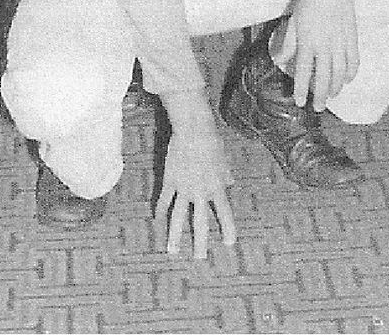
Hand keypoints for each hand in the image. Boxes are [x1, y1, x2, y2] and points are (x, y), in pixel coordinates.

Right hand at [156, 118, 236, 258]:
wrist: (193, 128)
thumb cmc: (212, 141)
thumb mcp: (224, 159)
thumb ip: (226, 175)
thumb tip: (231, 184)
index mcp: (216, 186)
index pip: (224, 213)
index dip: (227, 228)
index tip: (229, 243)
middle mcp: (200, 191)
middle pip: (199, 222)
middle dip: (200, 242)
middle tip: (199, 258)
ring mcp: (183, 187)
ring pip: (178, 217)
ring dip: (175, 235)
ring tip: (173, 251)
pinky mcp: (170, 180)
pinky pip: (164, 200)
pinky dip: (160, 211)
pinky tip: (157, 222)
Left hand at [276, 0, 359, 111]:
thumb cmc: (310, 0)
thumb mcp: (294, 20)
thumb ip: (288, 42)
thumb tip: (279, 59)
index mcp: (308, 41)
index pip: (303, 71)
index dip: (301, 89)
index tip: (300, 102)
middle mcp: (325, 45)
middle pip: (323, 77)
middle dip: (320, 96)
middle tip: (318, 108)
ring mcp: (340, 43)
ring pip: (340, 72)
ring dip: (335, 87)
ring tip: (331, 96)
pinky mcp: (352, 37)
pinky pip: (353, 60)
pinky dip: (351, 73)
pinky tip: (347, 79)